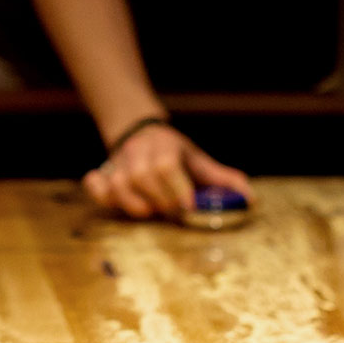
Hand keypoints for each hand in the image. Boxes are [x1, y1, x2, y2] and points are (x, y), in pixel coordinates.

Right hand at [82, 123, 253, 217]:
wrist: (139, 132)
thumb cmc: (173, 152)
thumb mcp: (197, 160)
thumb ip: (221, 179)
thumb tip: (249, 198)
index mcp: (164, 145)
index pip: (165, 164)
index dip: (177, 186)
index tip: (188, 205)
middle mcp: (137, 152)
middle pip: (141, 175)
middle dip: (160, 199)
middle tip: (173, 210)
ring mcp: (117, 163)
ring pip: (119, 183)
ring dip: (134, 203)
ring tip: (150, 210)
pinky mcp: (103, 174)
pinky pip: (94, 184)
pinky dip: (100, 193)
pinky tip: (113, 198)